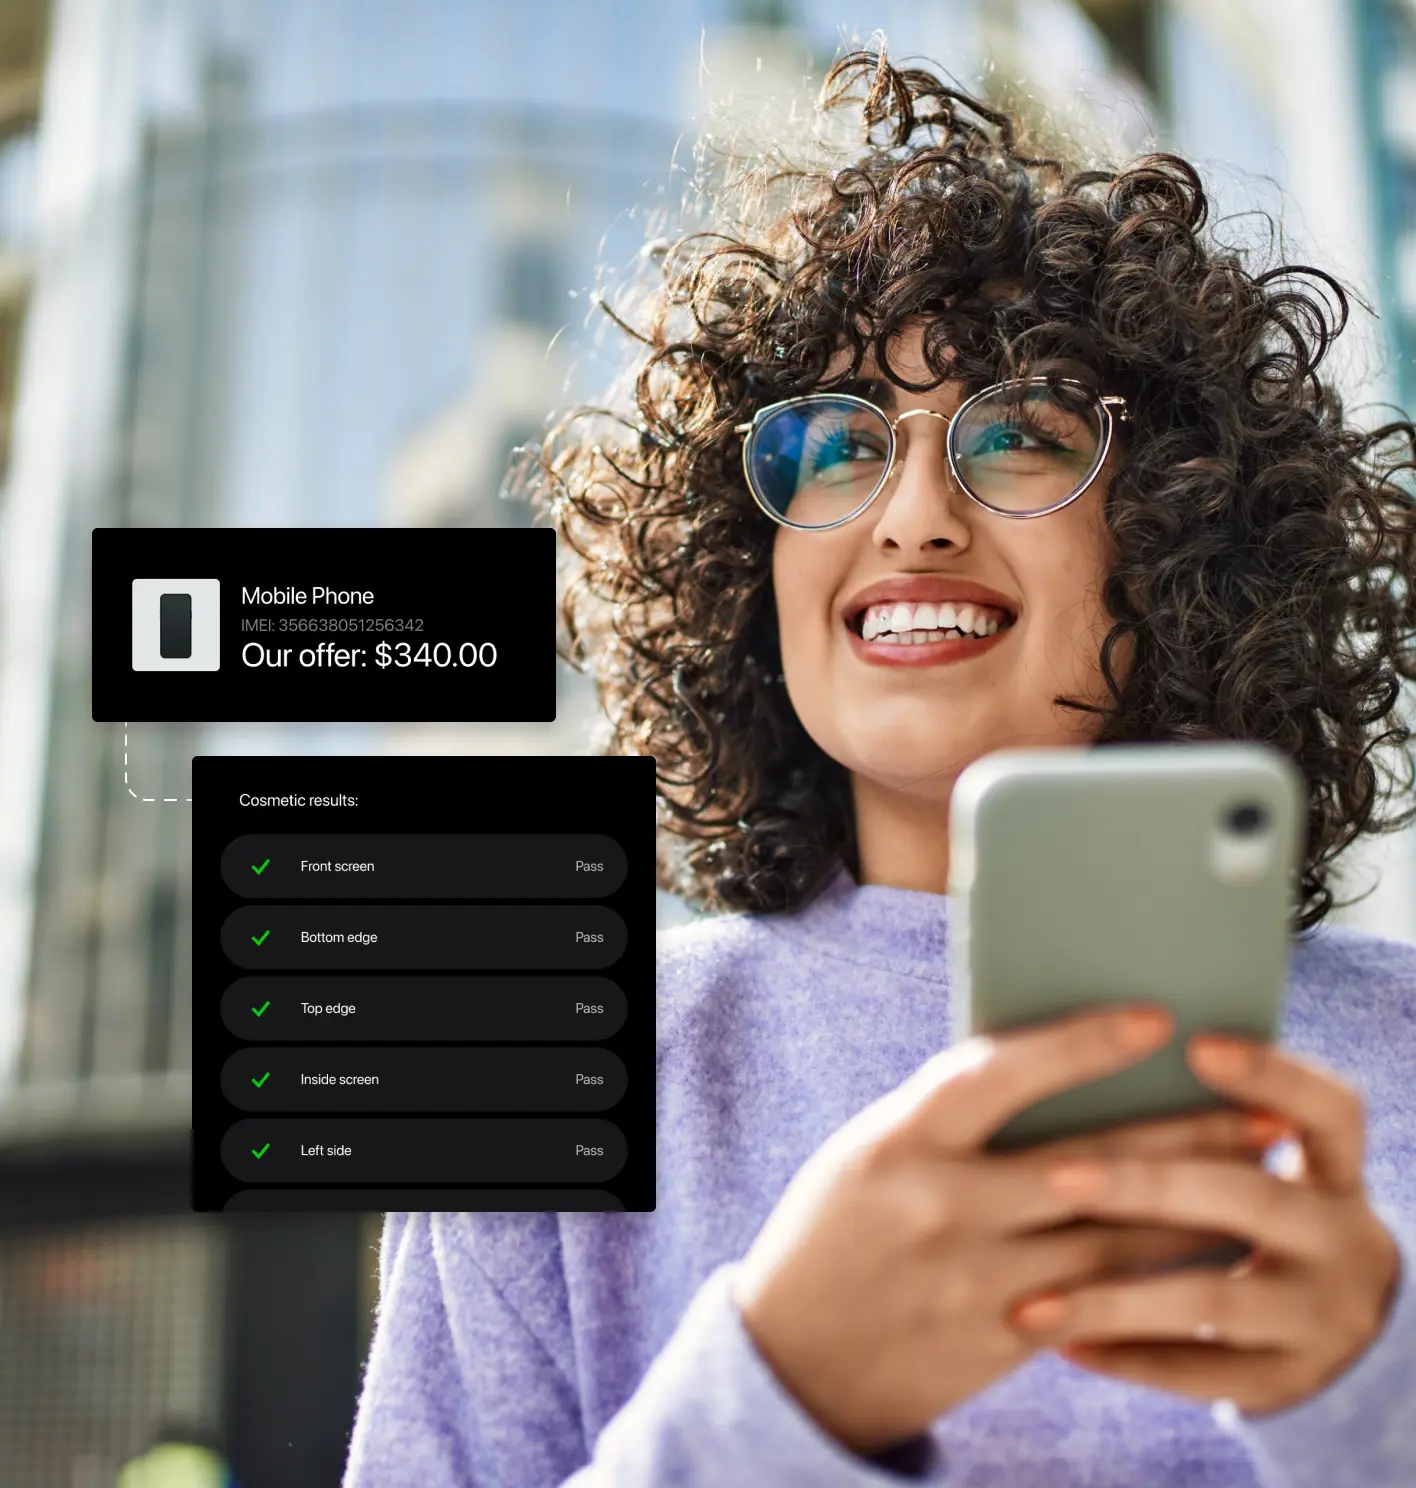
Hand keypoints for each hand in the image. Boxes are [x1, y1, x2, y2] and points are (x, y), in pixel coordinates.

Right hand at [733, 1005, 1274, 1455]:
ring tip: (1257, 1176)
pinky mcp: (1003, 1338)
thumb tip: (1056, 1076)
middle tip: (1260, 1110)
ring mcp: (977, 1278)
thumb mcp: (871, 1152)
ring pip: (1113, 1238)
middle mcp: (943, 1204)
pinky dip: (1160, 1271)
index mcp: (901, 1138)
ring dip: (1194, 1206)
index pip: (1000, 1073)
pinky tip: (1208, 1249)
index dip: (1080, 1044)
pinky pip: (1103, 1301)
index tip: (1153, 1019)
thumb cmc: (835, 1230)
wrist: (795, 1359)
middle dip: (1184, 1133)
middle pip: (1087, 1161)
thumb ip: (949, 1119)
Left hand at [1009, 1035, 1400, 1414]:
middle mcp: (1344, 1239)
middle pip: (1249, 1197)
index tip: (1194, 1044)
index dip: (1270, 1073)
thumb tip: (1078, 1042)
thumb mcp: (1250, 1161)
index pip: (1327, 1108)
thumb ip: (1192, 1120)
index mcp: (1335, 1166)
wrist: (1320, 1321)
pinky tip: (1054, 1341)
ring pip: (1209, 1300)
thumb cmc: (1239, 1205)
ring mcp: (1322, 1319)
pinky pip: (1196, 1373)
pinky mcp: (1285, 1383)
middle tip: (1055, 1177)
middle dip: (1146, 1183)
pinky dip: (1122, 1356)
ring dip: (1112, 1296)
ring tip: (1025, 1300)